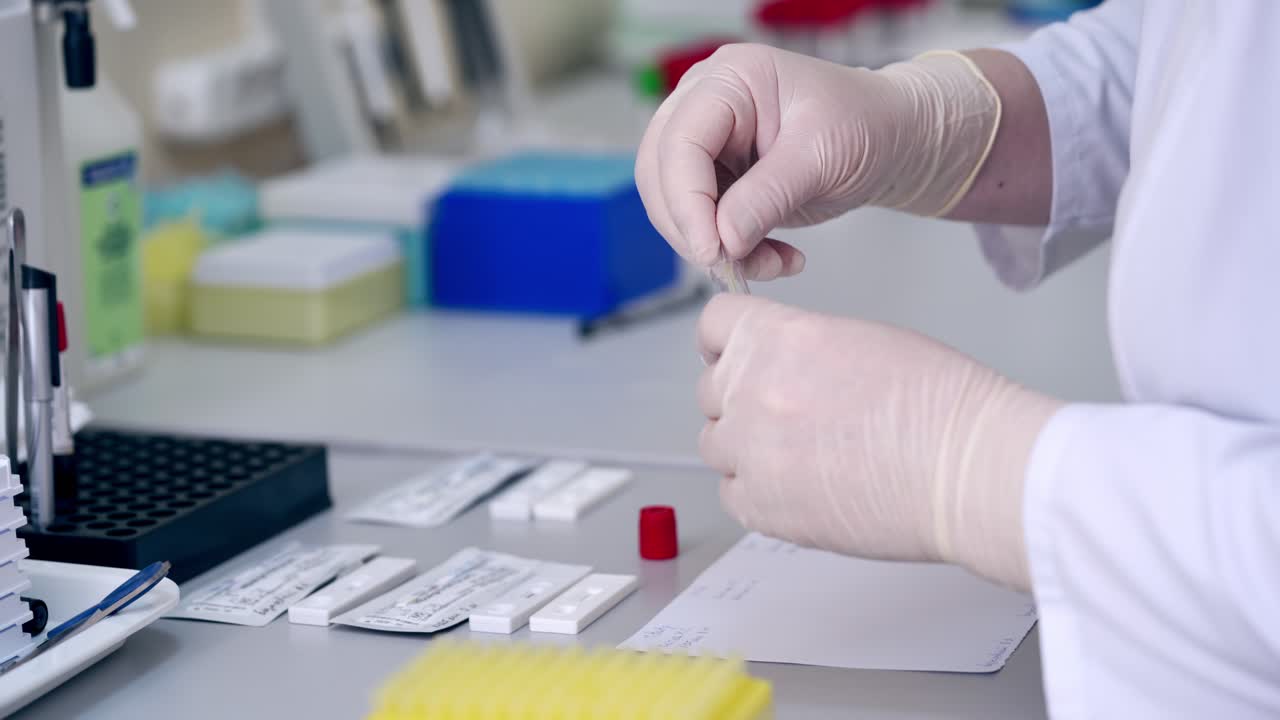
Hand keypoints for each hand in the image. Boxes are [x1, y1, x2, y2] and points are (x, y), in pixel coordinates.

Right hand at [636, 45, 1000, 279]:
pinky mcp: (718, 180)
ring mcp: (709, 143)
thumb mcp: (822, 158)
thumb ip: (767, 197)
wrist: (893, 140)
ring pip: (674, 207)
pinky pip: (703, 226)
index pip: (680, 141)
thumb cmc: (868, 124)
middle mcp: (708, 105)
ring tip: (770, 263)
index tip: (710, 249)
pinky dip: (734, 253)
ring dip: (715, 248)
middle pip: (660, 174)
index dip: (686, 200)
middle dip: (691, 228)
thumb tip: (722, 240)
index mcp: (731, 80)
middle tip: (732, 264)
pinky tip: (776, 258)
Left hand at [696, 294, 1060, 588]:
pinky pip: (732, 494)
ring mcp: (751, 453)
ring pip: (716, 445)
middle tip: (790, 412)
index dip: (727, 342)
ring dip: (747, 447)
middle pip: (710, 390)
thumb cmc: (938, 404)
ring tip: (803, 453)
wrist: (965, 470)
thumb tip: (774, 362)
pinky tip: (803, 485)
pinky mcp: (762, 508)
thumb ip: (798, 347)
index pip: (712, 326)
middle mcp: (752, 391)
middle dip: (742, 397)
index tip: (737, 354)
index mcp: (777, 338)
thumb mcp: (860, 340)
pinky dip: (758, 491)